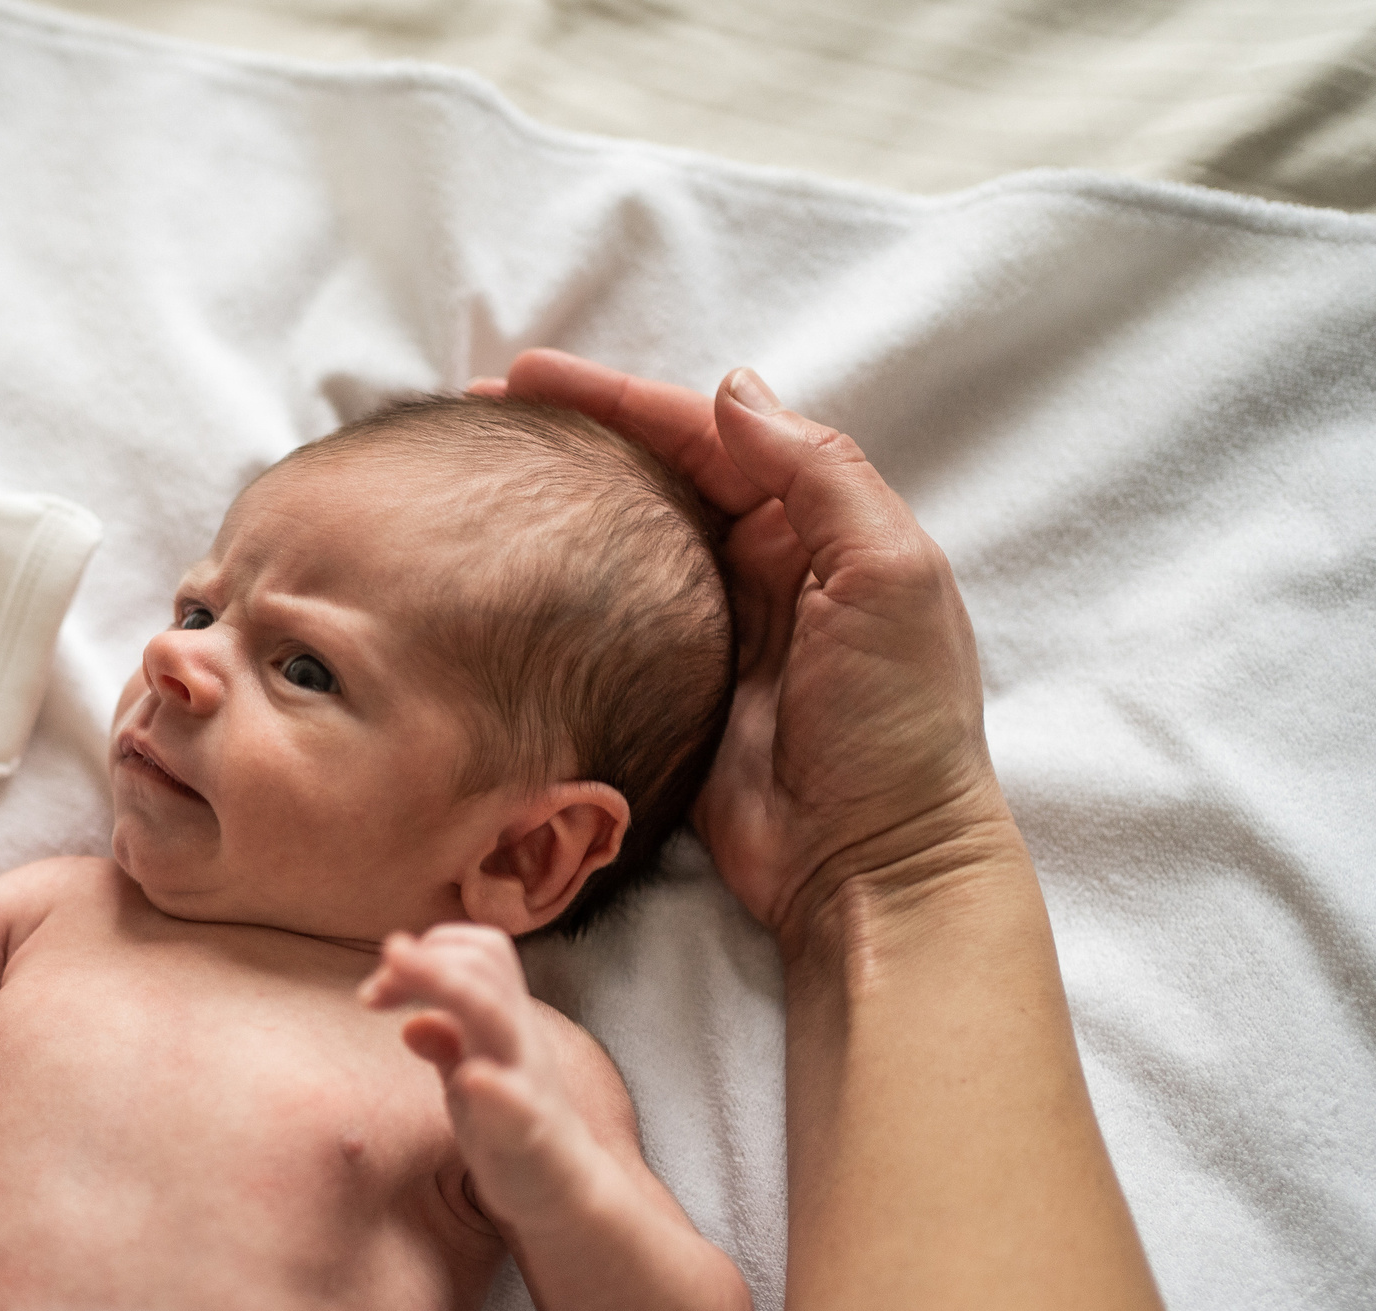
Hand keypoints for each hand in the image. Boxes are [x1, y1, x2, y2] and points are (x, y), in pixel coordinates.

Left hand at [359, 924, 624, 1229]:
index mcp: (503, 1019)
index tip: (379, 986)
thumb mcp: (469, 1075)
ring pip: (498, 1015)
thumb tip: (410, 1020)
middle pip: (485, 966)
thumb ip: (445, 1041)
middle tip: (370, 993)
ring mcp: (526, 1080)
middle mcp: (517, 1037)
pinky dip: (494, 1087)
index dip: (427, 949)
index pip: (478, 950)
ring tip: (396, 971)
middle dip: (422, 961)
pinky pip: (518, 1101)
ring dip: (446, 986)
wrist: (562, 1189)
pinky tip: (470, 1079)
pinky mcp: (528, 1131)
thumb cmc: (508, 1126)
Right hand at [478, 352, 1008, 951]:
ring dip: (556, 510)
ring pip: (621, 547)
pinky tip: (500, 579)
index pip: (706, 436)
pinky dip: (555, 595)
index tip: (528, 378)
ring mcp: (709, 635)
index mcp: (816, 528)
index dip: (618, 400)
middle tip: (479, 417)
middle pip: (652, 480)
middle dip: (571, 441)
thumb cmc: (898, 724)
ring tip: (476, 482)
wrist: (873, 867)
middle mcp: (760, 570)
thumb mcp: (889, 576)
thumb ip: (819, 475)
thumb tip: (730, 389)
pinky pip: (604, 628)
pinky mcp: (669, 699)